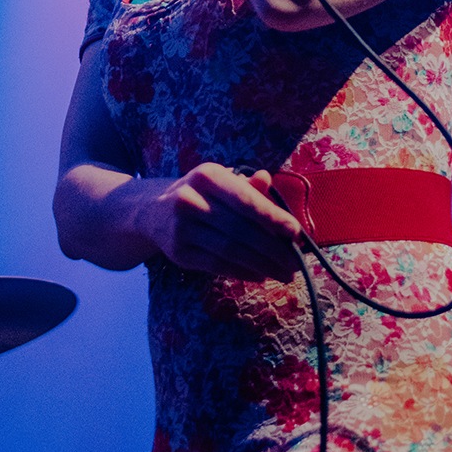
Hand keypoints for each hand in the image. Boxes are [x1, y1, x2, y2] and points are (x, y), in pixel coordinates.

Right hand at [139, 163, 301, 281]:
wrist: (154, 212)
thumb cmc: (202, 194)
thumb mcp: (221, 182)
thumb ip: (247, 186)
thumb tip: (268, 180)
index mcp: (207, 176)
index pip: (245, 200)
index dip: (272, 218)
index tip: (296, 234)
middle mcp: (190, 200)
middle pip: (240, 230)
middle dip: (273, 249)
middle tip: (296, 262)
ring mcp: (181, 228)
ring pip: (230, 251)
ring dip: (262, 265)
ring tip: (284, 273)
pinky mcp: (178, 253)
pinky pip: (217, 265)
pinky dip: (242, 272)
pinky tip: (260, 275)